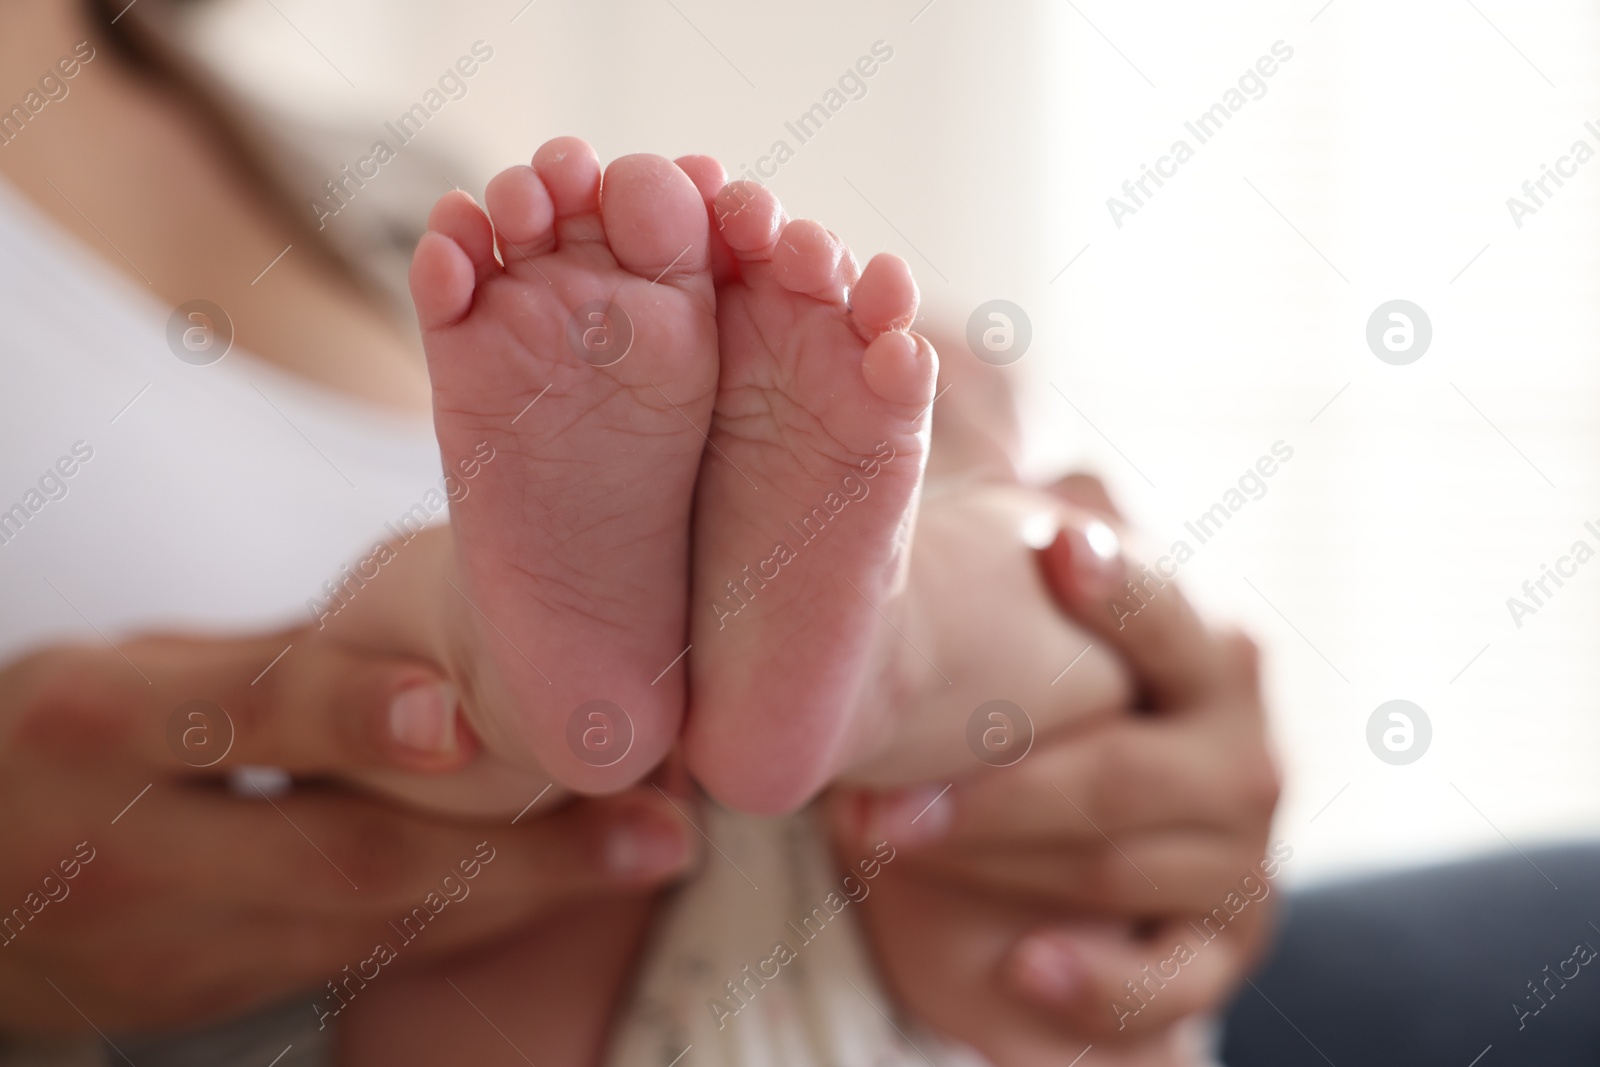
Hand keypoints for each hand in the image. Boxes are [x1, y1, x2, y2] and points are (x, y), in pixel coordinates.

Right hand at [0, 628, 696, 1033]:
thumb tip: (442, 646)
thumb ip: (266, 665)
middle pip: (343, 860)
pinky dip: (465, 922)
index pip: (245, 713)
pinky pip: (359, 960)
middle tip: (652, 823)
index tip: (472, 718)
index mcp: (101, 725)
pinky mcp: (205, 998)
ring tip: (642, 852)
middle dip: (517, 853)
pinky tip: (553, 889)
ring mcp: (171, 947)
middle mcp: (134, 849)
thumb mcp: (126, 672)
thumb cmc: (53, 745)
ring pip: (375, 926)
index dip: (358, 716)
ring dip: (521, 895)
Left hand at [830, 475, 1280, 1062]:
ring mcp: (1237, 857)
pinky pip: (1165, 979)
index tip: (1057, 544)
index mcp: (1204, 660)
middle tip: (868, 805)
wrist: (1087, 879)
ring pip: (1112, 868)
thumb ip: (1029, 566)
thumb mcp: (1038, 657)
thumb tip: (996, 435)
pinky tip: (1026, 972)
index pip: (1165, 620)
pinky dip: (1095, 982)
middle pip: (1119, 770)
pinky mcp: (1219, 951)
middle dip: (991, 790)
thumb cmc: (1044, 736)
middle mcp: (1240, 751)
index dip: (1120, 586)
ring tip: (879, 851)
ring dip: (989, 868)